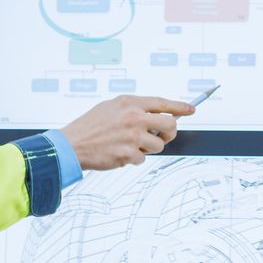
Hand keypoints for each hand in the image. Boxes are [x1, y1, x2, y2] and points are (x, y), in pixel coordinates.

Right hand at [58, 95, 196, 170]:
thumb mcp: (111, 107)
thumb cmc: (90, 126)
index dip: (180, 107)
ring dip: (149, 148)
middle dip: (170, 133)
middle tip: (163, 137)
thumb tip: (156, 114)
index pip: (162, 103)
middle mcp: (134, 117)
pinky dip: (133, 158)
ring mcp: (133, 136)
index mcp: (130, 103)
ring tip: (130, 146)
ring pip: (159, 145)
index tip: (191, 109)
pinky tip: (119, 153)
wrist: (72, 144)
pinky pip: (143, 158)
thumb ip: (133, 108)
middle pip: (170, 125)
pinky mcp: (129, 154)